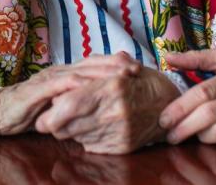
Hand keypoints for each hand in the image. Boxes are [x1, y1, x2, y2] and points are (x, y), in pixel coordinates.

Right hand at [0, 53, 141, 136]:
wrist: (0, 113)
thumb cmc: (31, 111)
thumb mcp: (59, 105)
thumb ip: (77, 101)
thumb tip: (101, 105)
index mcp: (65, 73)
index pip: (94, 64)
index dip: (115, 64)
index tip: (136, 68)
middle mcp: (60, 71)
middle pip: (92, 63)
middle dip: (115, 65)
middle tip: (136, 68)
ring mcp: (50, 78)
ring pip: (81, 71)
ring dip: (103, 72)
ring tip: (121, 75)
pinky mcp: (40, 89)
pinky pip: (61, 84)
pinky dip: (78, 84)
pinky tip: (92, 85)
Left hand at [35, 66, 179, 153]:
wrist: (169, 104)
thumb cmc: (140, 81)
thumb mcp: (116, 68)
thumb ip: (87, 75)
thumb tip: (58, 94)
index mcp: (112, 86)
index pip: (69, 105)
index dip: (51, 111)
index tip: (45, 110)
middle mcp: (115, 112)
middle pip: (68, 125)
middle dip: (54, 122)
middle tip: (53, 115)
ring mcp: (119, 132)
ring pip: (76, 136)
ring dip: (70, 129)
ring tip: (77, 117)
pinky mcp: (121, 147)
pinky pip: (90, 145)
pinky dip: (85, 136)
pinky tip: (94, 125)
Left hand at [159, 48, 215, 146]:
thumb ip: (197, 58)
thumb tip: (169, 59)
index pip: (203, 93)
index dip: (181, 107)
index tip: (164, 118)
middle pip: (209, 115)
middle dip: (184, 127)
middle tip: (168, 134)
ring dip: (200, 136)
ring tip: (187, 134)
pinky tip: (211, 138)